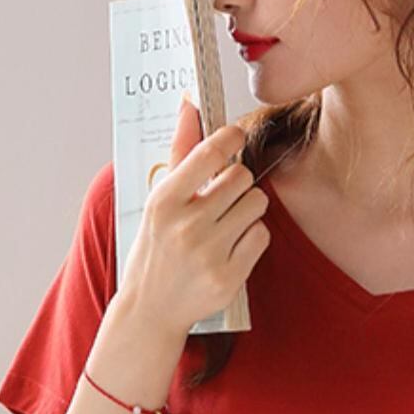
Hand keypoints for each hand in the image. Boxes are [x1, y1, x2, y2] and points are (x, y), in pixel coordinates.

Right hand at [106, 95, 268, 378]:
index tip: (235, 136)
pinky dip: (252, 237)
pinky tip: (232, 246)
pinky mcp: (229, 276)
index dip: (230, 138)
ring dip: (248, 209)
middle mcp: (186, 225)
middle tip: (225, 195)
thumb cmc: (155, 247)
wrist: (151, 308)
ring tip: (227, 222)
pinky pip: (262, 236)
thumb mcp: (158, 200)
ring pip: (257, 204)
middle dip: (238, 182)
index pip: (210, 153)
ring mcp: (209, 253)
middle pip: (242, 177)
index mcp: (164, 201)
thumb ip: (180, 152)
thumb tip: (191, 104)